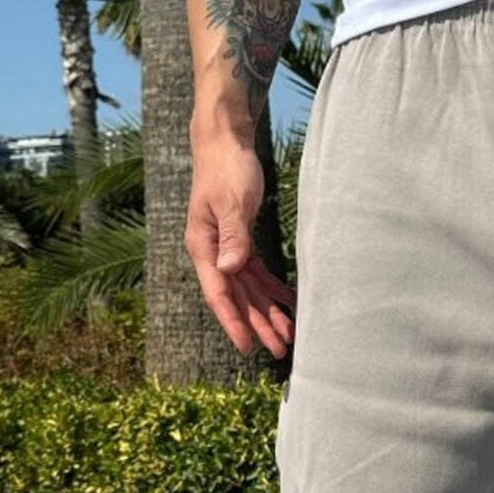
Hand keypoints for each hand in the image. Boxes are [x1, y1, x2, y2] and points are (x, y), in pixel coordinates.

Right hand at [184, 137, 295, 359]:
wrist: (225, 143)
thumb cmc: (227, 168)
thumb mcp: (232, 201)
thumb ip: (233, 235)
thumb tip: (228, 268)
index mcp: (203, 246)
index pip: (219, 293)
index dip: (233, 321)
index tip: (247, 346)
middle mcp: (212, 253)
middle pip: (236, 298)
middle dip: (258, 325)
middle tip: (280, 349)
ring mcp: (226, 249)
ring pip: (248, 290)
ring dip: (267, 312)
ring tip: (289, 334)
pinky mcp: (240, 242)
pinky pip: (256, 273)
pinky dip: (272, 289)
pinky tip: (289, 303)